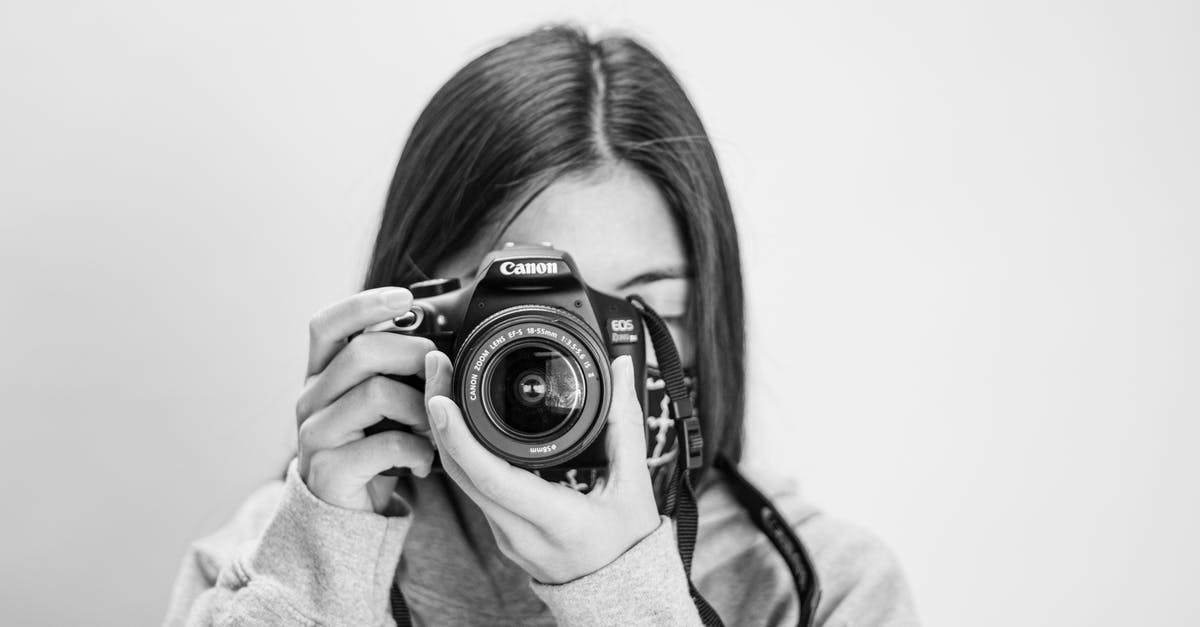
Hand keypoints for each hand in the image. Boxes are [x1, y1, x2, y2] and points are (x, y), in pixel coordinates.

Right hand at [294, 287, 437, 512]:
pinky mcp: (328, 469)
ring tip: (434, 426)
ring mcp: (314, 434)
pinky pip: (385, 444)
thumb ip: (393, 374)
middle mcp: (310, 399)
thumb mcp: (378, 406)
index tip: (404, 297)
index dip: (364, 305)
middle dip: (412, 355)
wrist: (343, 516)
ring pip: (376, 394)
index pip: (327, 324)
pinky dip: (417, 450)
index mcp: (320, 375)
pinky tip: (423, 461)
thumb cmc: (368, 452)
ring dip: (420, 407)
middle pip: (361, 352)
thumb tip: (438, 346)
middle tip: (438, 374)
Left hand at [423, 350, 661, 583]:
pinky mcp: (501, 532)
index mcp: (555, 520)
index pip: (492, 477)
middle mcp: (520, 533)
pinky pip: (470, 489)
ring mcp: (505, 536)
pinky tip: (460, 421)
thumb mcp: (635, 485)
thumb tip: (622, 369)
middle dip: (440, 416)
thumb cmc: (630, 545)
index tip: (441, 398)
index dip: (459, 437)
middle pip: (461, 473)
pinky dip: (460, 451)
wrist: (620, 596)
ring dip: (445, 432)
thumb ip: (625, 422)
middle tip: (437, 367)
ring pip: (460, 480)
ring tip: (444, 383)